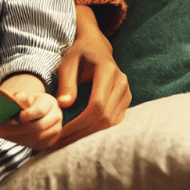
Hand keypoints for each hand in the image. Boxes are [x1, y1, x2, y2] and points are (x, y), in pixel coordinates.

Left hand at [0, 92, 61, 150]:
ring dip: (17, 137)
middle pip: (38, 127)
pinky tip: (11, 137)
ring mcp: (55, 131)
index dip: (27, 115)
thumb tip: (17, 101)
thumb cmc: (29, 103)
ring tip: (3, 134)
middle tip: (0, 130)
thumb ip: (20, 97)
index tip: (17, 117)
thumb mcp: (24, 96)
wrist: (39, 113)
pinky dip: (21, 142)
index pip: (39, 110)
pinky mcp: (51, 142)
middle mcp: (56, 116)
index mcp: (49, 102)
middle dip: (17, 130)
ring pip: (37, 138)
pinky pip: (36, 145)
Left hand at [52, 5, 130, 148]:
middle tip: (63, 143)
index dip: (80, 122)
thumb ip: (66, 82)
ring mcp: (126, 91)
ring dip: (91, 135)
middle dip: (84, 133)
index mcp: (107, 70)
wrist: (96, 45)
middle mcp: (121, 81)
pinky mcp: (126, 99)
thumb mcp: (68, 62)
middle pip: (105, 117)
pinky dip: (99, 131)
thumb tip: (64, 106)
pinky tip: (82, 135)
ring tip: (70, 142)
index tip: (63, 132)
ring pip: (112, 122)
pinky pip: (115, 121)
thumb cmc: (79, 52)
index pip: (97, 105)